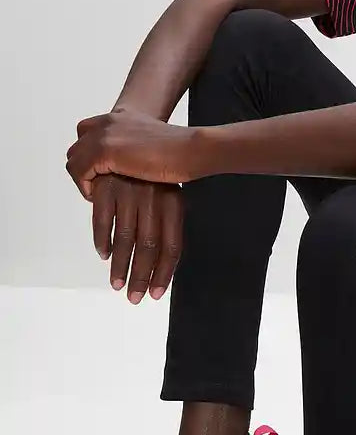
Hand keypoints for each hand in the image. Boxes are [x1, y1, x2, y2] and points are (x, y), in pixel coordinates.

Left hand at [66, 108, 198, 197]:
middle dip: (83, 168)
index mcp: (119, 118)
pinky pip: (78, 172)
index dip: (89, 154)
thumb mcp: (151, 143)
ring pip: (74, 160)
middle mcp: (108, 123)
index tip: (101, 172)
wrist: (189, 150)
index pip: (86, 131)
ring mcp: (104, 135)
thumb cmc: (180, 152)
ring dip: (82, 179)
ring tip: (96, 194)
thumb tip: (128, 164)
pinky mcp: (104, 151)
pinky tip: (98, 196)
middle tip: (96, 186)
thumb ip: (134, 148)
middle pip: (77, 146)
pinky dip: (85, 186)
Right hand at [89, 174, 183, 302]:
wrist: (132, 136)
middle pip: (149, 247)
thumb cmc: (153, 173)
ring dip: (120, 265)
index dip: (164, 273)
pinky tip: (103, 255)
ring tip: (117, 284)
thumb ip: (165, 225)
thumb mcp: (169, 194)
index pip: (172, 246)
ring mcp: (129, 193)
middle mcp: (153, 199)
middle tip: (135, 298)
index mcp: (174, 203)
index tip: (156, 293)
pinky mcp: (107, 187)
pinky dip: (102, 241)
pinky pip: (102, 220)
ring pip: (125, 238)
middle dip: (141, 277)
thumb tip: (162, 263)